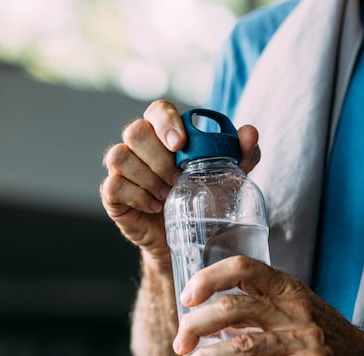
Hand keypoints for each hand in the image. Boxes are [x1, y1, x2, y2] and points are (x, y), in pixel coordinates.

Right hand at [100, 100, 261, 265]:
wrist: (191, 237)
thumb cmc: (207, 198)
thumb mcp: (230, 177)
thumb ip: (242, 154)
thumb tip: (250, 133)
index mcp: (166, 133)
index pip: (158, 110)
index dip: (166, 122)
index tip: (180, 144)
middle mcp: (140, 146)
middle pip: (135, 132)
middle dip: (159, 158)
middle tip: (179, 179)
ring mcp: (123, 169)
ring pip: (120, 157)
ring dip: (148, 178)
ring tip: (168, 195)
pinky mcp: (113, 194)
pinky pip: (114, 185)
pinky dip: (137, 196)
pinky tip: (156, 206)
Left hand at [172, 256, 363, 355]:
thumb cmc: (328, 342)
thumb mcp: (297, 314)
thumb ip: (259, 311)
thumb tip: (208, 319)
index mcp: (290, 289)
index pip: (244, 268)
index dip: (209, 278)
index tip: (187, 298)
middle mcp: (296, 309)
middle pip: (235, 307)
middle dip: (197, 325)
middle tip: (180, 344)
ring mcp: (305, 339)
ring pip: (243, 344)